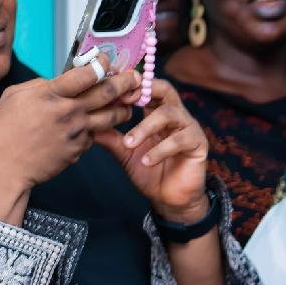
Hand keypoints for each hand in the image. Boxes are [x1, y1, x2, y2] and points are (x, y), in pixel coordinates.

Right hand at [0, 57, 139, 223]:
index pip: (87, 74)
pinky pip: (95, 134)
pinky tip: (97, 125)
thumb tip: (63, 80)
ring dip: (123, 108)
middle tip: (136, 78)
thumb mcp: (17, 95)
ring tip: (128, 104)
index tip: (107, 59)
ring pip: (111, 117)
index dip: (101, 63)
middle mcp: (69, 112)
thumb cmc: (6, 128)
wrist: (6, 165)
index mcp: (51, 94)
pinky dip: (98, 128)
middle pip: (107, 93)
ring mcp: (77, 131)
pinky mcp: (80, 148)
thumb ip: (43, 85)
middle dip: (126, 82)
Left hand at [94, 78, 208, 222]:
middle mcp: (176, 116)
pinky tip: (147, 162)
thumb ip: (110, 137)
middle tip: (123, 101)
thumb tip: (87, 124)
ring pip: (169, 114)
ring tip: (129, 144)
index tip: (110, 90)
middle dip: (143, 91)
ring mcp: (189, 128)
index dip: (130, 85)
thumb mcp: (125, 153)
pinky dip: (160, 150)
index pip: (146, 88)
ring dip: (145, 127)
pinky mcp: (199, 144)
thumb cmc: (149, 172)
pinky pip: (180, 140)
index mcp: (157, 113)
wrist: (169, 199)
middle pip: (164, 89)